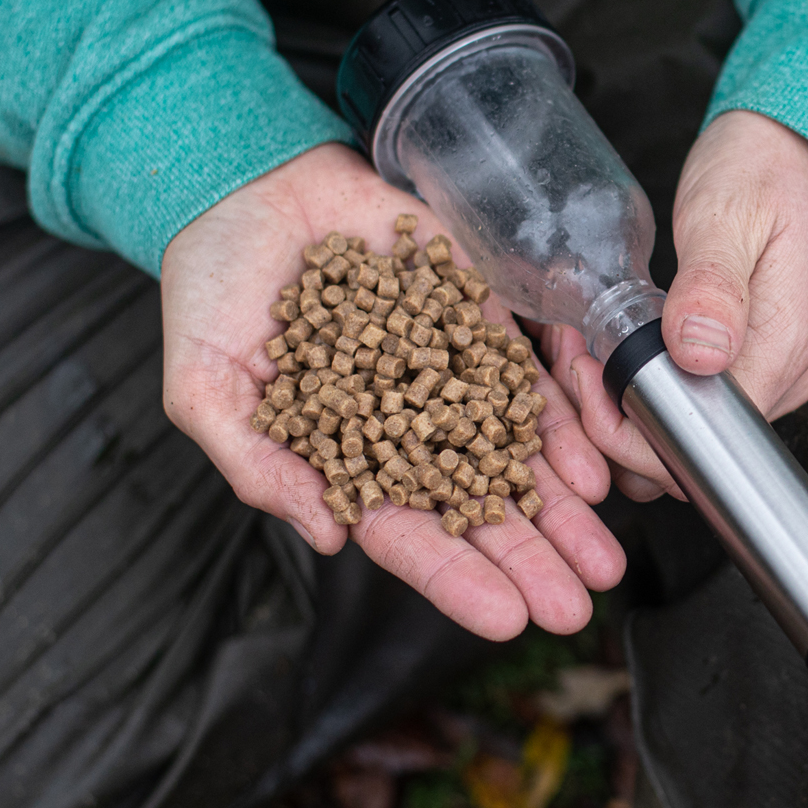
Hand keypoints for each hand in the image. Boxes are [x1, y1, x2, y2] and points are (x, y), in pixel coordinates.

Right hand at [160, 143, 619, 639]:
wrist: (249, 191)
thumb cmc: (211, 290)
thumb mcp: (206, 387)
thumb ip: (261, 465)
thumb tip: (331, 535)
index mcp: (346, 456)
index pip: (407, 532)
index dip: (454, 578)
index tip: (506, 616)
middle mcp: (407, 423)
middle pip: (476, 503)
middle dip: (528, 556)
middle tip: (574, 607)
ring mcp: (447, 370)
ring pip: (514, 449)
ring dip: (561, 504)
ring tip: (601, 554)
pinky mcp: (475, 315)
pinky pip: (525, 373)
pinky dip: (558, 418)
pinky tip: (591, 463)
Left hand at [543, 111, 807, 500]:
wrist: (806, 148)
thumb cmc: (767, 170)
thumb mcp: (729, 213)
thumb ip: (714, 286)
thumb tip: (699, 355)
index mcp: (782, 348)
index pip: (704, 437)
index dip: (634, 427)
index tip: (587, 376)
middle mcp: (784, 376)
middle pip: (693, 447)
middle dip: (618, 423)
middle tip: (573, 360)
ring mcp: (771, 371)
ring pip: (689, 431)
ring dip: (625, 411)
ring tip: (584, 355)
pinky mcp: (751, 358)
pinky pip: (694, 401)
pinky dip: (645, 391)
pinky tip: (613, 355)